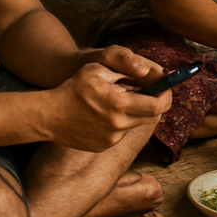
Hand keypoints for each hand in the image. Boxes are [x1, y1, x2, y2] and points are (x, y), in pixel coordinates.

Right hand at [47, 48, 169, 151]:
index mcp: (119, 104)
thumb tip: (149, 73)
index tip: (166, 89)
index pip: (157, 106)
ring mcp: (112, 138)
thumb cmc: (73, 89)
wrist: (49, 116)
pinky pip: (122, 132)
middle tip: (148, 92)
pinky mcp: (105, 146)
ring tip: (117, 101)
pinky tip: (105, 114)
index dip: (166, 97)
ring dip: (135, 112)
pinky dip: (121, 122)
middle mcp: (119, 124)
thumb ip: (125, 71)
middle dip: (154, 103)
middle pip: (151, 117)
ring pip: (136, 123)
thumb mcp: (98, 70)